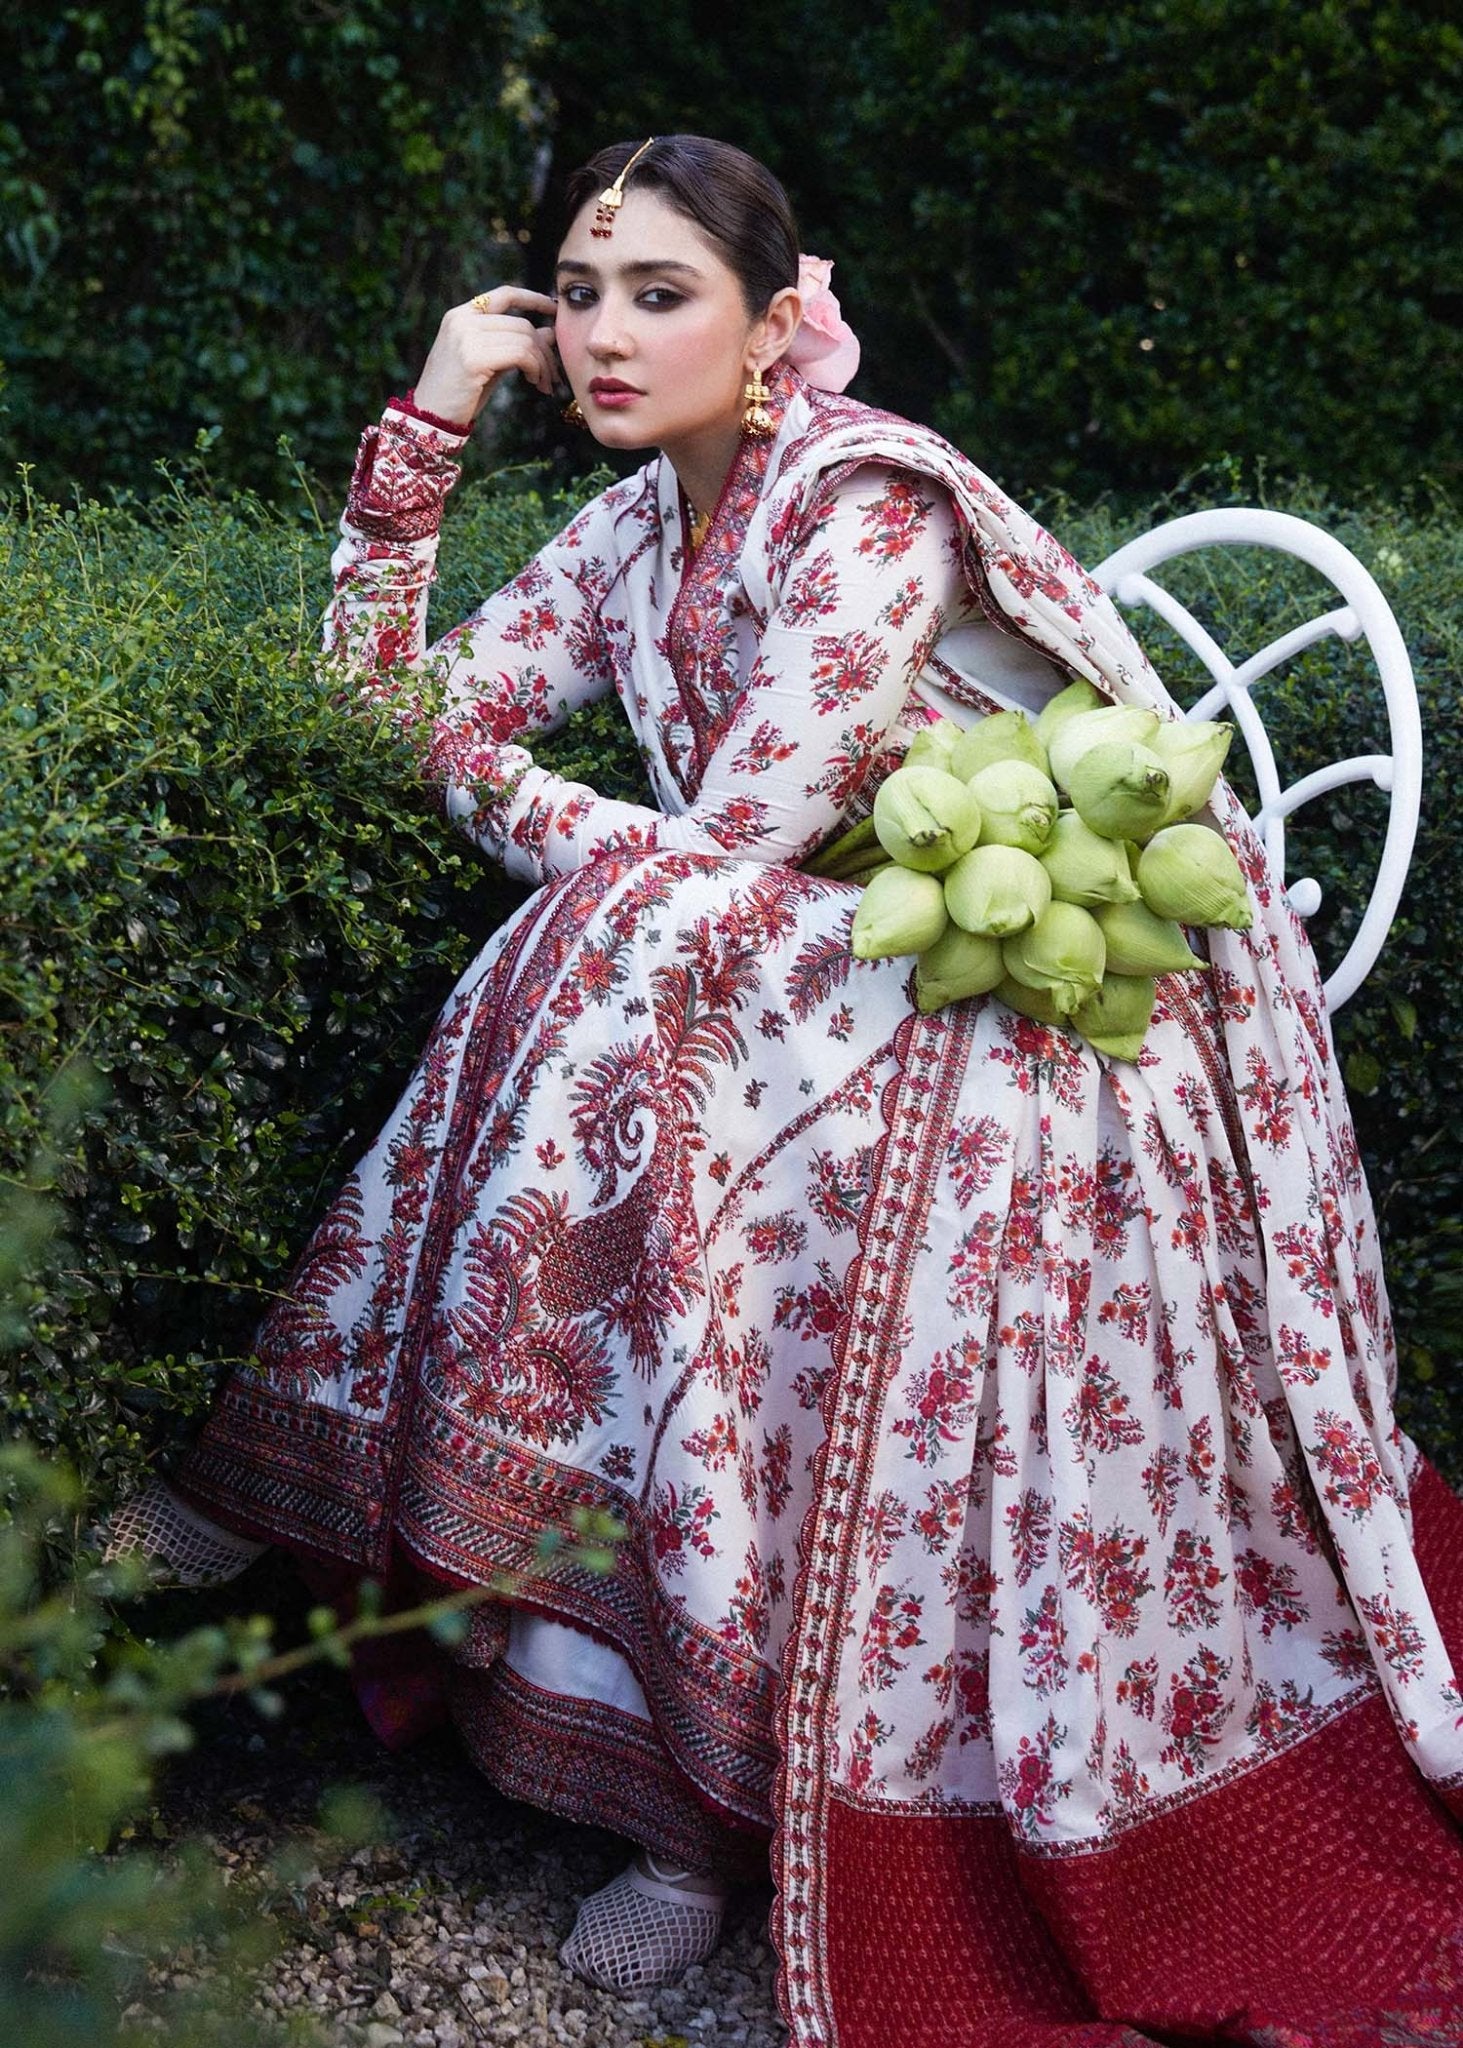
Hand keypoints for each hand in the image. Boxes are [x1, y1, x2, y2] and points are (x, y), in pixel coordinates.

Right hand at [412, 287, 559, 427]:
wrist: (430, 418)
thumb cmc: (459, 394)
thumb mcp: (489, 363)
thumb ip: (513, 344)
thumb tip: (549, 332)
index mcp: (461, 315)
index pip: (504, 294)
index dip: (532, 298)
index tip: (554, 309)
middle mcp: (462, 320)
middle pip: (521, 323)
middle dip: (544, 350)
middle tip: (553, 374)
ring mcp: (466, 337)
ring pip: (524, 340)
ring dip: (542, 364)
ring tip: (544, 383)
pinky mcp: (474, 358)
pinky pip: (520, 354)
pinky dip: (535, 368)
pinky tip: (534, 382)